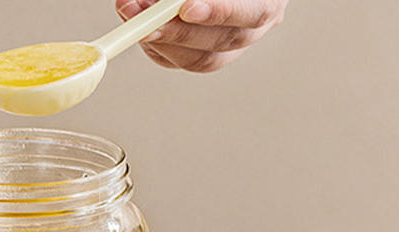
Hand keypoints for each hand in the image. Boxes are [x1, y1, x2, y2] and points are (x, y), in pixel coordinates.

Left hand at [116, 0, 286, 71]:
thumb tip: (157, 0)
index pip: (254, 13)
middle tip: (142, 16)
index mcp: (268, 0)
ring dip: (159, 38)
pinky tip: (138, 22)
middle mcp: (253, 27)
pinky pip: (178, 60)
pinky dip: (154, 43)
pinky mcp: (201, 55)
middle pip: (220, 43)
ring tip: (130, 12)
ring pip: (198, 59)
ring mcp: (229, 45)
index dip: (220, 13)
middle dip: (176, 31)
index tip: (186, 8)